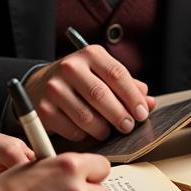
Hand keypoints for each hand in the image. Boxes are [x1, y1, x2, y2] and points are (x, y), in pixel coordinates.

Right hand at [23, 48, 154, 141]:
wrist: (40, 85)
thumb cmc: (80, 81)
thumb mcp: (103, 74)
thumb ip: (127, 86)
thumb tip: (150, 102)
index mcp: (90, 54)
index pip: (117, 74)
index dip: (133, 97)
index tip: (142, 113)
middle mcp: (70, 67)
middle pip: (101, 95)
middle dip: (120, 115)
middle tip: (128, 127)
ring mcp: (54, 88)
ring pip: (86, 117)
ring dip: (103, 129)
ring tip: (107, 131)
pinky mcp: (44, 109)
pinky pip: (72, 130)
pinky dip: (84, 136)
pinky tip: (86, 132)